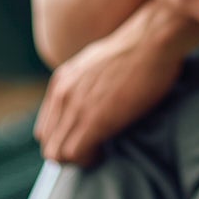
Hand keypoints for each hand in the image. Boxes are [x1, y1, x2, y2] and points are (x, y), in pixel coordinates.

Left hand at [34, 7, 192, 165]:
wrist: (152, 38)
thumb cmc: (139, 50)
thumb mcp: (100, 63)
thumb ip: (88, 82)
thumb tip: (96, 97)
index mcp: (61, 82)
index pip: (45, 128)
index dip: (64, 140)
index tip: (86, 141)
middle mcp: (62, 94)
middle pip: (48, 143)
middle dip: (68, 155)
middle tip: (93, 152)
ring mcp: (75, 107)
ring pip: (56, 154)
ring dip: (78, 160)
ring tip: (100, 152)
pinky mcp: (93, 119)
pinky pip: (74, 154)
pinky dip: (88, 160)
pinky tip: (106, 151)